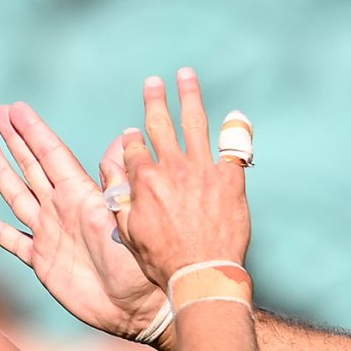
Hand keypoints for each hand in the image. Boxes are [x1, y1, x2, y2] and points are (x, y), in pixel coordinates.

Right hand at [0, 102, 156, 339]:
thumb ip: (120, 182)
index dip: (33, 131)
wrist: (138, 308)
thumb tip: (122, 138)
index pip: (52, 155)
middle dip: (16, 141)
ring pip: (20, 197)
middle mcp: (63, 210)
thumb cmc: (141, 264)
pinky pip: (14, 243)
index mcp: (82, 196)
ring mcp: (51, 234)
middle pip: (33, 167)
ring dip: (4, 175)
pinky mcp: (43, 262)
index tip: (16, 108)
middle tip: (0, 114)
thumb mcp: (130, 218)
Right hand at [118, 69, 251, 285]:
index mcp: (144, 180)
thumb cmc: (163, 261)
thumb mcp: (129, 233)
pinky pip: (233, 148)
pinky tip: (235, 115)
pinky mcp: (230, 179)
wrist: (202, 274)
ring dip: (189, 96)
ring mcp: (203, 170)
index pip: (134, 148)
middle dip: (155, 100)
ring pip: (195, 123)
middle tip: (153, 82)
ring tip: (186, 75)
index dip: (132, 139)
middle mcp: (172, 168)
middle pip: (160, 125)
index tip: (133, 134)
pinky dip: (235, 129)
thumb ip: (120, 201)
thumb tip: (115, 179)